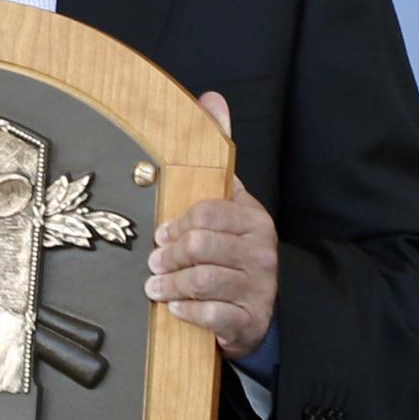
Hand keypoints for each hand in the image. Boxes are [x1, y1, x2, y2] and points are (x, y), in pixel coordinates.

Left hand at [146, 91, 278, 359]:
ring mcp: (259, 287)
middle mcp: (261, 251)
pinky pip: (212, 314)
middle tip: (154, 262)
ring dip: (169, 284)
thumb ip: (219, 154)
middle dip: (168, 255)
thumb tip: (212, 98)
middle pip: (199, 245)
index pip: (208, 212)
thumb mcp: (230, 201)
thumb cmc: (234, 249)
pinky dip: (187, 311)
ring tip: (156, 286)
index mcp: (253, 219)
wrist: (264, 306)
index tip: (162, 234)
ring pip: (201, 280)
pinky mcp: (250, 320)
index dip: (176, 223)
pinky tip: (175, 308)